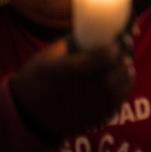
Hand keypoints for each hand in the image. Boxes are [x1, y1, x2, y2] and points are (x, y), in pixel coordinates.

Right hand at [10, 34, 133, 141]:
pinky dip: (123, 89)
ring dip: (125, 74)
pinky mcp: (89, 121)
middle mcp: (70, 93)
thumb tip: (102, 29)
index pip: (97, 60)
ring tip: (124, 64)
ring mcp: (80, 111)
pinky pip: (115, 104)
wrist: (26, 113)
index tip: (115, 43)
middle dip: (120, 61)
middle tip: (124, 52)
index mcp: (58, 72)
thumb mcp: (48, 56)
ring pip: (115, 91)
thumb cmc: (37, 77)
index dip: (111, 49)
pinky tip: (122, 79)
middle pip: (108, 77)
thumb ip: (74, 43)